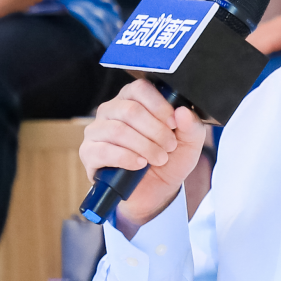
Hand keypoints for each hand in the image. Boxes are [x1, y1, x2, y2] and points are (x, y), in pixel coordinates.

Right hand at [79, 79, 205, 226]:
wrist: (155, 192)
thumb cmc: (168, 160)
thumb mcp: (189, 144)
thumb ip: (191, 126)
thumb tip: (183, 112)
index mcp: (133, 100)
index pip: (140, 88)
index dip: (159, 106)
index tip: (173, 124)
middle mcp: (111, 111)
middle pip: (130, 110)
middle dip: (155, 131)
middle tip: (169, 146)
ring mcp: (97, 131)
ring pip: (118, 130)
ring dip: (144, 146)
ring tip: (159, 158)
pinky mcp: (89, 153)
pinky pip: (103, 150)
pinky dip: (126, 158)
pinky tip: (140, 164)